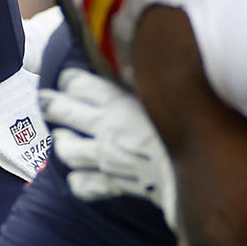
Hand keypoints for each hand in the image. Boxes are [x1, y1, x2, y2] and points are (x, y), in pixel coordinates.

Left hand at [39, 67, 176, 228]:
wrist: (201, 173)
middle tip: (45, 100)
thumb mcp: (165, 94)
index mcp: (117, 101)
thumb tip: (134, 60)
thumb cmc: (190, 126)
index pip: (80, 85)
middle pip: (65, 112)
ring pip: (68, 149)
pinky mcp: (114, 182)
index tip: (66, 79)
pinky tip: (76, 179)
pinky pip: (86, 185)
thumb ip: (144, 80)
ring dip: (62, 142)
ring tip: (60, 138)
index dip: (69, 81)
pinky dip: (79, 182)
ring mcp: (106, 157)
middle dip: (52, 105)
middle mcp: (106, 127)